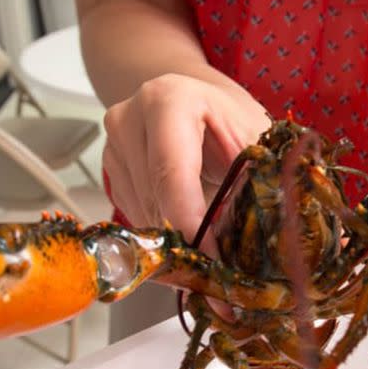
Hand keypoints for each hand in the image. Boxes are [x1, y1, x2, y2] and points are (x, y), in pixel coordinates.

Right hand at [102, 73, 268, 243]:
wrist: (205, 105)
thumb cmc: (233, 121)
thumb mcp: (255, 142)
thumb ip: (252, 178)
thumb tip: (256, 230)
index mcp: (170, 99)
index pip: (170, 171)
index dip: (189, 220)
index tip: (210, 258)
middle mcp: (131, 116)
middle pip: (153, 196)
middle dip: (186, 237)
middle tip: (218, 268)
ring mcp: (115, 142)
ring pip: (141, 212)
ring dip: (174, 237)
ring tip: (209, 246)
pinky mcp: (111, 168)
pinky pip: (133, 213)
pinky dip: (162, 230)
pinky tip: (187, 226)